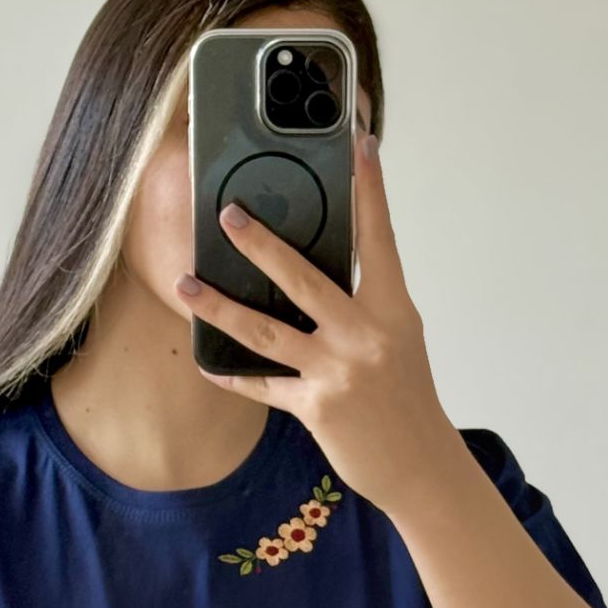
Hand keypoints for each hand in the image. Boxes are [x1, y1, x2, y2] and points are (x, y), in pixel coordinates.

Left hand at [173, 131, 456, 510]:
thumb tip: (316, 273)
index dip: (369, 189)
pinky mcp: (317, 407)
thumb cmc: (407, 398)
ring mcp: (339, 371)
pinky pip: (264, 386)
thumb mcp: (397, 338)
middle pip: (304, 278)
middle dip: (261, 245)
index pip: (378, 237)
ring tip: (186, 285)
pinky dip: (234, 375)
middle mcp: (365, 334)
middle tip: (227, 216)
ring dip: (220, 307)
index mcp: (391, 308)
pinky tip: (207, 365)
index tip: (359, 143)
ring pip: (267, 331)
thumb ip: (363, 304)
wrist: (420, 464)